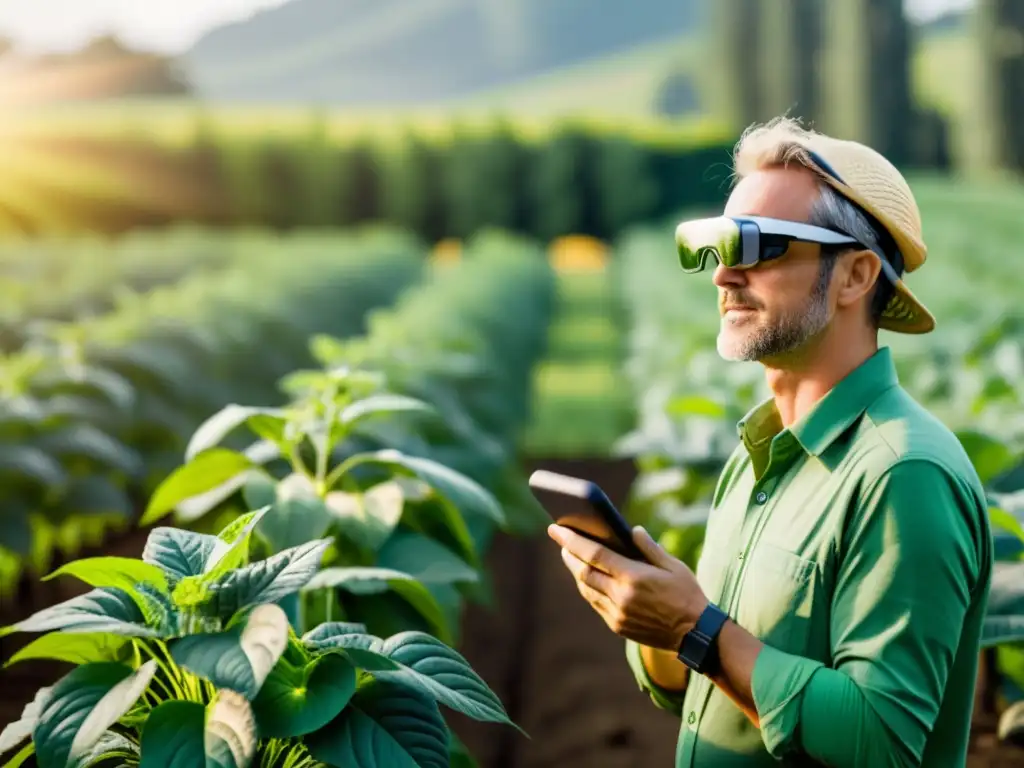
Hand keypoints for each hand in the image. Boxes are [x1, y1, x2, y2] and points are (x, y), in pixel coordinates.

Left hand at [548, 523, 709, 650]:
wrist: (695, 634)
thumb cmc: (687, 594)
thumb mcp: (674, 565)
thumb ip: (649, 547)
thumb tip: (631, 530)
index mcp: (634, 577)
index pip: (594, 554)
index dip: (572, 540)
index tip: (556, 528)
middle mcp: (621, 596)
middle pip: (583, 571)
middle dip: (568, 553)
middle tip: (561, 539)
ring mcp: (617, 613)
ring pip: (586, 588)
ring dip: (576, 571)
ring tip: (571, 555)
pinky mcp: (617, 626)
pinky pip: (595, 603)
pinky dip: (588, 587)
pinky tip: (588, 577)